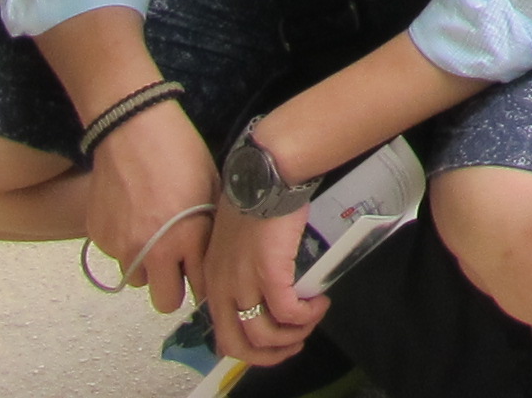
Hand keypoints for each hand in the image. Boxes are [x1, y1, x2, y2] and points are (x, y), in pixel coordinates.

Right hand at [83, 102, 216, 313]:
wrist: (133, 130)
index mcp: (187, 240)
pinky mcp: (97, 237)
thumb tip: (209, 254)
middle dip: (174, 288)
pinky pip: (115, 254)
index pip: (199, 288)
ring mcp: (120, 247)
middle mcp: (151, 252)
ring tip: (155, 234)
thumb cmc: (182, 153)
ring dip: (147, 266)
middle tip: (178, 266)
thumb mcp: (211, 190)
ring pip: (136, 279)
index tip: (203, 271)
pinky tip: (133, 214)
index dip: (204, 282)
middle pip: (164, 301)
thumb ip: (208, 230)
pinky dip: (125, 243)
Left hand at [202, 192, 321, 367]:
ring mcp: (244, 283)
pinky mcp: (270, 274)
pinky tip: (319, 303)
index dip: (250, 345)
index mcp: (213, 280)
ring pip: (264, 335)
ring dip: (293, 336)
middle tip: (294, 346)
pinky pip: (288, 312)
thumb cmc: (254, 196)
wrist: (266, 176)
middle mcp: (223, 288)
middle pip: (237, 346)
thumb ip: (241, 262)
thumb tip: (263, 278)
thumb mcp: (235, 237)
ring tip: (312, 319)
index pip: (221, 332)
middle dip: (268, 355)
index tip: (274, 338)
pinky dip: (306, 316)